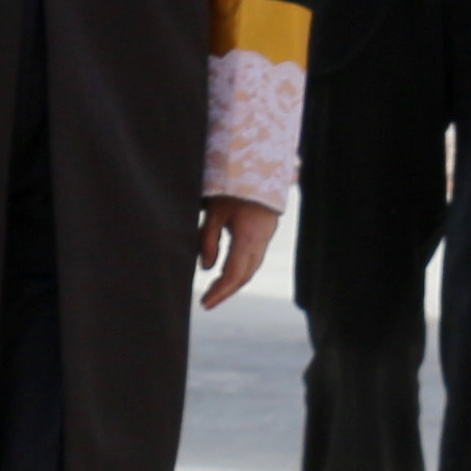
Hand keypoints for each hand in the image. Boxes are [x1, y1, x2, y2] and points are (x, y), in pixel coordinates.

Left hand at [196, 195, 283, 309]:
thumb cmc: (233, 186)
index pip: (233, 274)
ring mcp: (266, 237)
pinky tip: (226, 271)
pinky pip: (253, 258)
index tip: (204, 304)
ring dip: (233, 281)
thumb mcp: (214, 211)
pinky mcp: (265, 233)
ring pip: (250, 268)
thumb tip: (206, 267)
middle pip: (244, 275)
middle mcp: (261, 241)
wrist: (260, 167)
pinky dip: (239, 269)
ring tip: (214, 290)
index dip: (218, 292)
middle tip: (207, 302)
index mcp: (248, 237)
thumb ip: (208, 239)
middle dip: (225, 291)